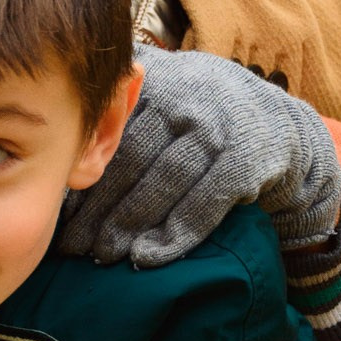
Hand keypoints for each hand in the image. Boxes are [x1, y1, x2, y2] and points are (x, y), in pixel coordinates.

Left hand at [57, 46, 340, 268]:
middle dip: (98, 207)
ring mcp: (220, 129)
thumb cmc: (208, 118)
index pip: (110, 136)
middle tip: (71, 245)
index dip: (83, 178)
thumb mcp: (169, 92)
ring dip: (129, 224)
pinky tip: (146, 257)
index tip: (57, 213)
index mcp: (159, 82)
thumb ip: (124, 106)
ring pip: (163, 183)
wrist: (283, 130)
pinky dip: (174, 234)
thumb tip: (62, 140)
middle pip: (131, 161)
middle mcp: (187, 99)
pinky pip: (203, 204)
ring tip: (102, 255)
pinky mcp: (247, 161)